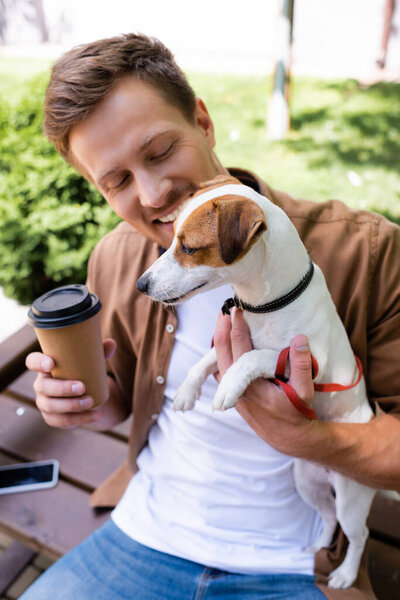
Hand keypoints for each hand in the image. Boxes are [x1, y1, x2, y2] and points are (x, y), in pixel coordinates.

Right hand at [25, 339, 116, 428]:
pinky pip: (62, 420)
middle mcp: (41, 385)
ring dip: (72, 405)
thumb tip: (111, 343)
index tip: (51, 363)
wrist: (84, 396)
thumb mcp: (90, 362)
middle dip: (62, 388)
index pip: (33, 361)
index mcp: (45, 366)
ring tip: (90, 402)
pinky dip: (81, 419)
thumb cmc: (82, 372)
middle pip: (43, 387)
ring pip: (51, 406)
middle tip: (82, 387)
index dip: (38, 362)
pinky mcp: (52, 418)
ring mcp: (44, 402)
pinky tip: (95, 415)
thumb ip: (99, 352)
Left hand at [213, 310, 316, 455]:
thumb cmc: (298, 412)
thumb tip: (300, 338)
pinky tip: (224, 344)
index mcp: (253, 384)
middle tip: (224, 309)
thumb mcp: (305, 390)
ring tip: (223, 322)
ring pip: (217, 363)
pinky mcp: (233, 396)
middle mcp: (237, 389)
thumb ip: (301, 364)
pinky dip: (220, 356)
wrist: (289, 438)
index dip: (237, 328)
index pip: (240, 349)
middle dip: (222, 329)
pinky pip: (220, 372)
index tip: (237, 309)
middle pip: (221, 353)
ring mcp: (232, 394)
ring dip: (219, 342)